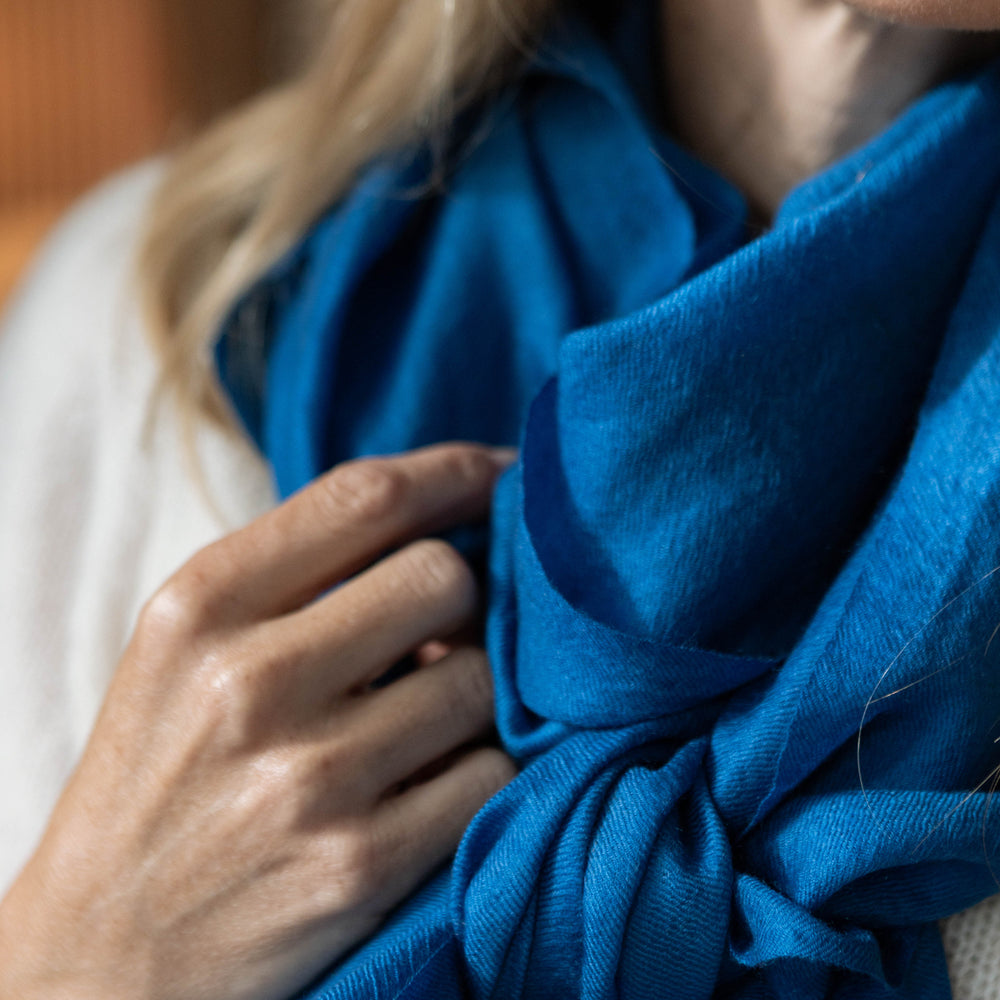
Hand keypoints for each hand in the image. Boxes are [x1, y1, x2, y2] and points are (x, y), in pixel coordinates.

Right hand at [0, 443, 516, 999]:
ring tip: (420, 718)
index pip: (366, 497)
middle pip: (443, 577)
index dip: (457, 473)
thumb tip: (450, 531)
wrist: (104, 954)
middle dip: (462, 597)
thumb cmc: (159, 776)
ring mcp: (310, 778)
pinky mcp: (361, 866)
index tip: (504, 472)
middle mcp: (251, 683)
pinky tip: (430, 782)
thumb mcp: (187, 648)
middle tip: (438, 632)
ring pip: (481, 679)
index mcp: (201, 606)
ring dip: (471, 693)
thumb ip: (300, 575)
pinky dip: (478, 770)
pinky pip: (489, 774)